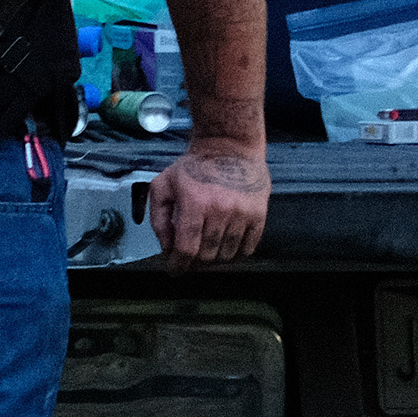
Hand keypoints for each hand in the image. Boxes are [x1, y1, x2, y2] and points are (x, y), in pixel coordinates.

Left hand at [149, 140, 268, 267]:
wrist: (229, 146)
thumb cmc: (195, 166)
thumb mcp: (163, 185)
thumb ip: (159, 218)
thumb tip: (166, 247)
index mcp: (195, 202)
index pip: (187, 248)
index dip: (179, 265)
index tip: (175, 270)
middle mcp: (220, 210)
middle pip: (207, 255)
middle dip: (195, 262)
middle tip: (189, 258)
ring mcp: (242, 213)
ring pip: (228, 255)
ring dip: (215, 259)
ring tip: (207, 250)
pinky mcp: (258, 214)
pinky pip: (248, 247)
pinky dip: (236, 253)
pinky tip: (225, 246)